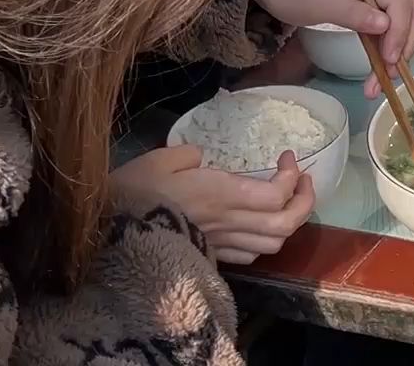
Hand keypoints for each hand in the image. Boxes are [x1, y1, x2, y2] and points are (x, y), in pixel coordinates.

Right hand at [111, 146, 315, 265]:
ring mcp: (221, 244)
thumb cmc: (132, 194)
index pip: (277, 194)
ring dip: (288, 224)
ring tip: (286, 203)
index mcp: (223, 195)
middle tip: (302, 180)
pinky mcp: (209, 257)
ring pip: (272, 245)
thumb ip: (188, 155)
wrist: (108, 237)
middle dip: (304, 202)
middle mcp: (229, 223)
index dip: (292, 176)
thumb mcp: (160, 159)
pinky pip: (250, 255)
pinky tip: (256, 225)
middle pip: (286, 225)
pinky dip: (264, 240)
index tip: (286, 155)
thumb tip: (200, 157)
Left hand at [250, 0, 413, 96]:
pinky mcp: (376, 4)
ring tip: (384, 79)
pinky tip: (380, 68)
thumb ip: (351, 13)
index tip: (388, 60)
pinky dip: (391, 47)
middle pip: (412, 9)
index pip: (399, 1)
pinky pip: (393, 25)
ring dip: (401, 49)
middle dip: (406, 43)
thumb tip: (385, 25)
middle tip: (391, 74)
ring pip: (407, 19)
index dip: (399, 31)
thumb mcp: (316, 4)